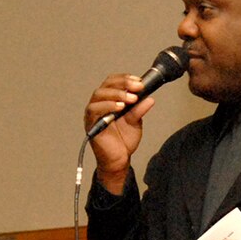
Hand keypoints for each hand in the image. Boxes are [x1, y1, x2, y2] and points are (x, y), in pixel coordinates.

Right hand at [83, 73, 155, 192]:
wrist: (119, 160)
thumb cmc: (124, 141)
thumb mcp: (136, 122)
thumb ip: (139, 110)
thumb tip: (149, 98)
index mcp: (109, 100)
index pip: (113, 82)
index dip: (125, 79)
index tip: (139, 82)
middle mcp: (99, 104)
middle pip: (106, 85)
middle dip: (123, 84)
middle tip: (138, 88)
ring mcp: (93, 113)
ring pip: (99, 95)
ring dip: (116, 94)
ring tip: (131, 99)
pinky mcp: (90, 123)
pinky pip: (94, 109)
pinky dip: (107, 105)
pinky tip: (119, 107)